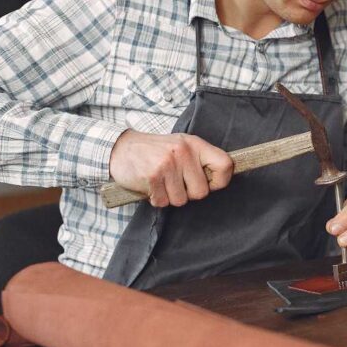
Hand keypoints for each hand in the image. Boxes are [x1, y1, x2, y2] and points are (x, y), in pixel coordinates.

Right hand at [109, 130, 232, 207]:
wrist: (121, 148)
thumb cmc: (156, 150)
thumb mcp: (181, 146)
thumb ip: (200, 160)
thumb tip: (219, 181)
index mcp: (195, 144)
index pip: (225, 165)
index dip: (221, 181)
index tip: (211, 184)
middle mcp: (183, 152)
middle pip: (201, 192)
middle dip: (188, 194)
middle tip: (176, 183)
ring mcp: (167, 164)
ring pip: (181, 200)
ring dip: (170, 197)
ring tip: (162, 182)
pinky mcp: (152, 176)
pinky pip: (163, 202)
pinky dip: (156, 199)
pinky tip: (151, 186)